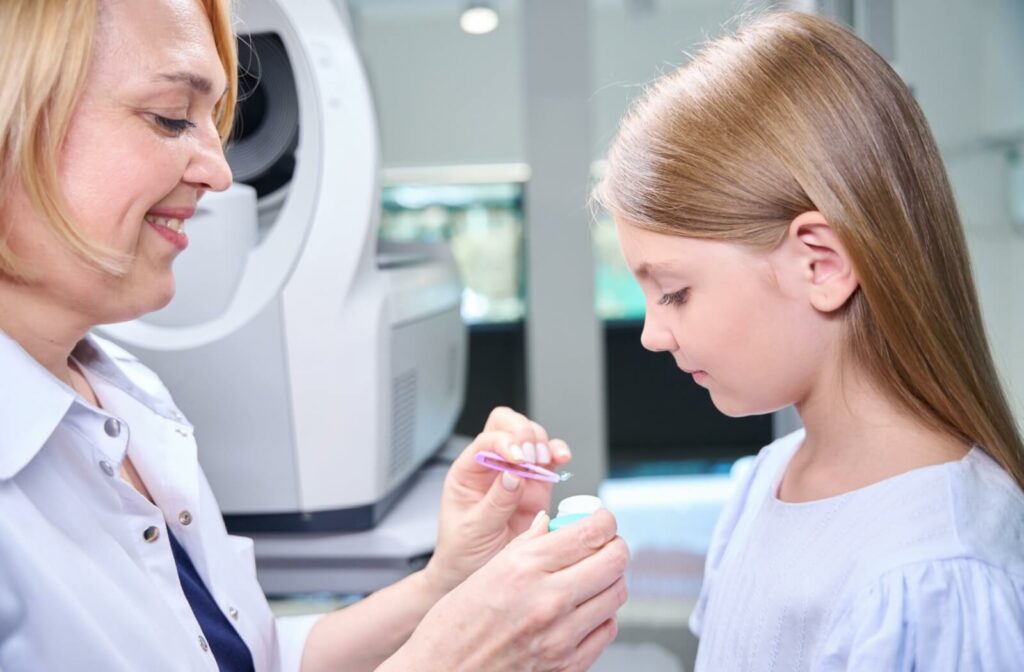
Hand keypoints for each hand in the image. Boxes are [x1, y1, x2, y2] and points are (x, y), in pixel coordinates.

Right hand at [389, 509, 628, 671]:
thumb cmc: (453, 627)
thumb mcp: (485, 572)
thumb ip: (526, 545)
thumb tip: (551, 524)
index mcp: (524, 569)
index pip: (591, 533)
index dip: (604, 520)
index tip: (600, 519)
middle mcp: (548, 601)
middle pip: (615, 560)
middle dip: (613, 545)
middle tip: (602, 544)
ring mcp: (562, 636)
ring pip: (617, 593)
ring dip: (609, 579)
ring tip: (590, 576)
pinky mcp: (568, 665)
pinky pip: (607, 629)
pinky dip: (602, 614)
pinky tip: (582, 609)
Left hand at [423, 407, 572, 593]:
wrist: (473, 577)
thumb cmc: (462, 553)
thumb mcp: (473, 531)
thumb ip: (494, 503)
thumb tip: (514, 474)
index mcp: (467, 471)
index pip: (487, 440)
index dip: (505, 442)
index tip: (518, 459)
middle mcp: (491, 466)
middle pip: (508, 425)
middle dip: (524, 434)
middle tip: (532, 457)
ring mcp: (516, 475)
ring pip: (531, 437)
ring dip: (542, 443)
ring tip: (545, 462)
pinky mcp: (536, 488)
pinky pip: (549, 461)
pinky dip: (558, 454)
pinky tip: (562, 458)